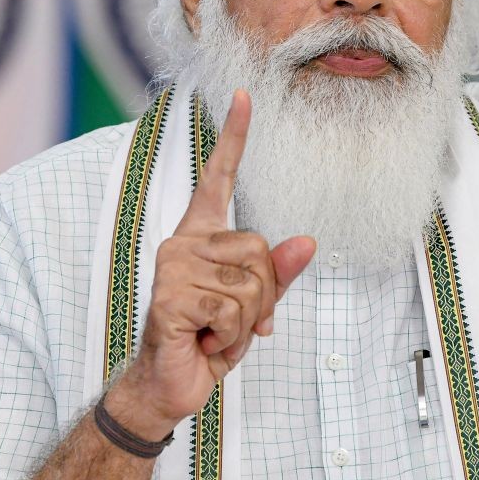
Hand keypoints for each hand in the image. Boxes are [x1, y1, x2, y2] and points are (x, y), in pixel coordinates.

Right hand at [106, 90, 315, 438]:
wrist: (170, 383)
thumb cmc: (210, 337)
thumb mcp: (254, 305)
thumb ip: (279, 274)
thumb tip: (308, 242)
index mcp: (202, 235)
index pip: (219, 176)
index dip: (234, 136)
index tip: (244, 96)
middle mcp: (184, 242)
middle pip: (260, 249)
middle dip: (263, 295)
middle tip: (233, 319)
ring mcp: (174, 267)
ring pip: (252, 282)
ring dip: (248, 320)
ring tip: (217, 330)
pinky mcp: (171, 295)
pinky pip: (234, 308)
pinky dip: (233, 336)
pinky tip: (206, 341)